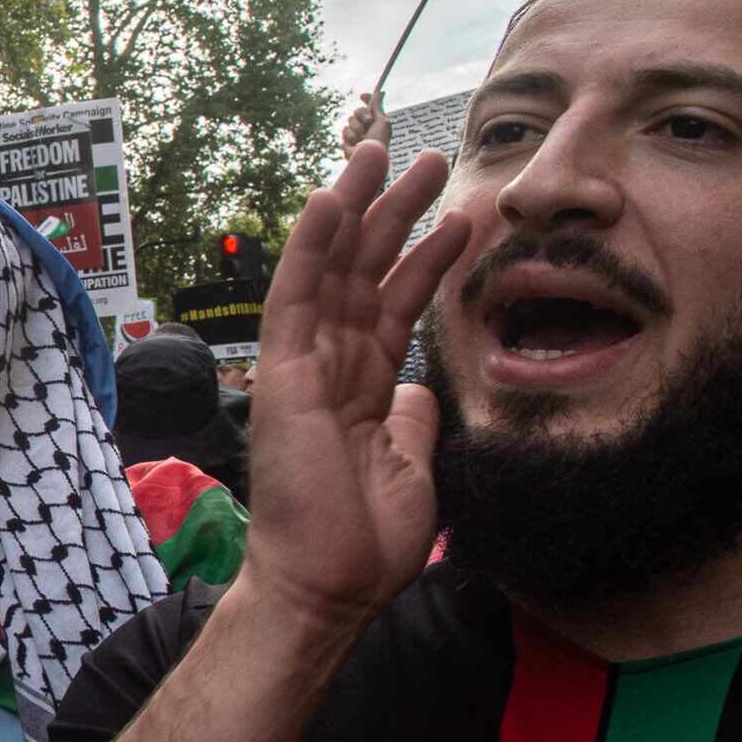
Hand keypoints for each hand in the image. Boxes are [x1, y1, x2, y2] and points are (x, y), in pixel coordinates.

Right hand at [240, 140, 470, 635]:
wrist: (327, 588)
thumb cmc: (361, 546)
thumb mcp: (413, 471)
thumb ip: (415, 421)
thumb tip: (423, 387)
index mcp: (363, 388)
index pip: (394, 305)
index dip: (425, 257)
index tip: (459, 215)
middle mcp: (331, 367)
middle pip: (364, 271)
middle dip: (395, 213)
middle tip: (427, 158)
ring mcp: (303, 367)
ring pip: (332, 268)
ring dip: (359, 208)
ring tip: (386, 153)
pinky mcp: (282, 374)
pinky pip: (296, 296)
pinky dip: (311, 244)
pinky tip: (330, 198)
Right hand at [341, 91, 389, 150]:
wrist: (368, 157)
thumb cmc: (379, 141)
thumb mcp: (382, 122)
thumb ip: (378, 107)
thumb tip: (381, 92)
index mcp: (376, 120)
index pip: (369, 105)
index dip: (366, 99)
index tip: (362, 96)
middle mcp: (366, 125)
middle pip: (357, 110)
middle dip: (362, 114)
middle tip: (369, 121)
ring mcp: (356, 132)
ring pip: (350, 120)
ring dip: (357, 127)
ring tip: (362, 138)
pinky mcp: (347, 139)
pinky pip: (345, 130)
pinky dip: (351, 136)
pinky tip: (355, 144)